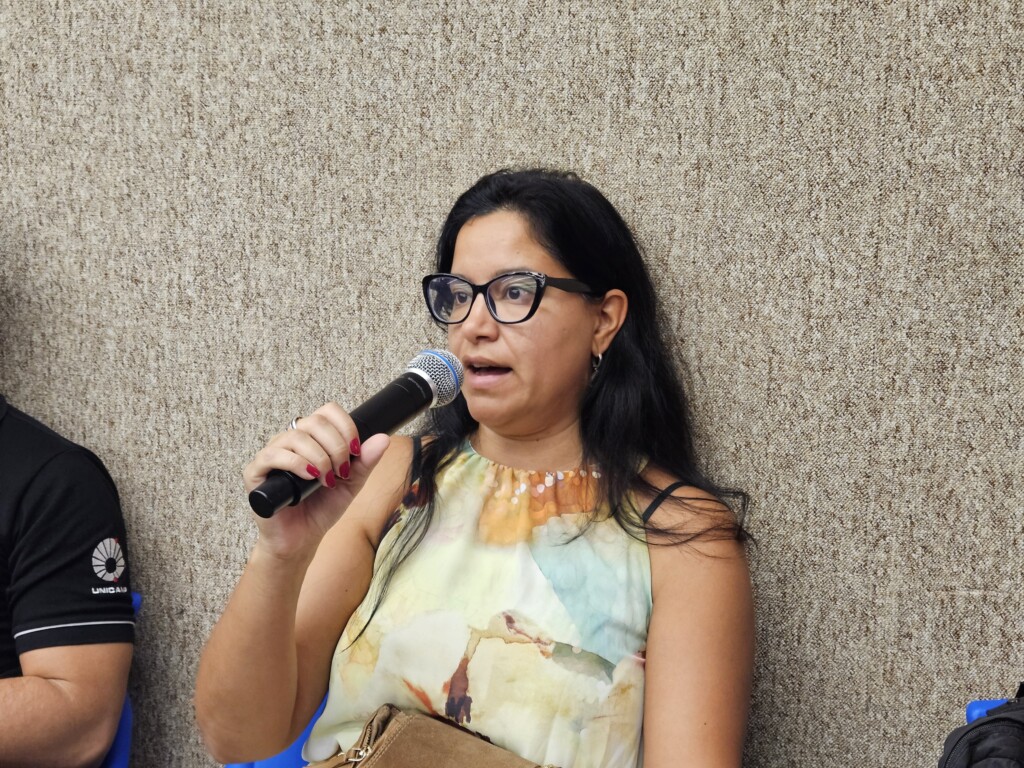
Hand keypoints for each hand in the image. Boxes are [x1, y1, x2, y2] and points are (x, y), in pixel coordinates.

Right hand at [243, 403, 389, 560]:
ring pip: (295, 436)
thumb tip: (383, 438)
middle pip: (314, 421)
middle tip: (342, 472)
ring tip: (327, 480)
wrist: (301, 540)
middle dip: (335, 446)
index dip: (345, 426)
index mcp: (312, 438)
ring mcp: (272, 455)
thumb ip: (365, 462)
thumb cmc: (322, 509)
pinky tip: (309, 476)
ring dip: (319, 457)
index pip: (327, 412)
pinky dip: (296, 463)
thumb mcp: (351, 484)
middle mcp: (291, 441)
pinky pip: (273, 454)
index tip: (356, 450)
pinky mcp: (256, 472)